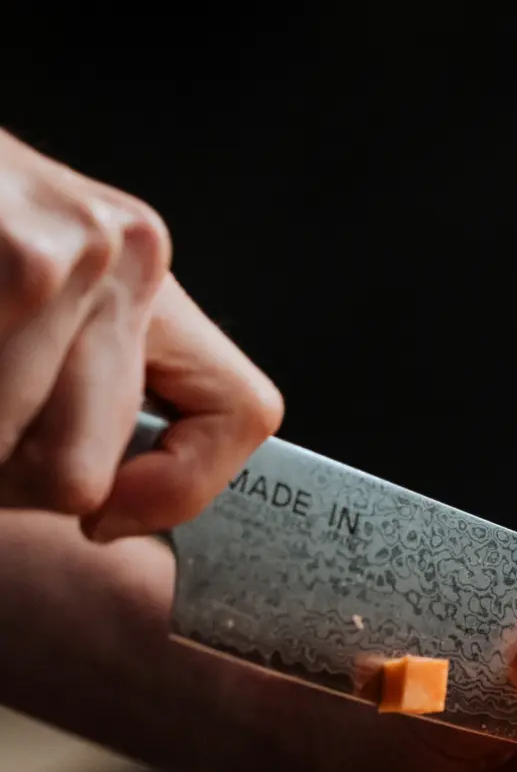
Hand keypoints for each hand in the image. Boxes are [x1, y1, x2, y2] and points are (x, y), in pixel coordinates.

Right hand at [0, 129, 281, 538]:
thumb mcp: (21, 292)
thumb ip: (74, 380)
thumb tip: (110, 510)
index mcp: (142, 273)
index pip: (240, 412)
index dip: (181, 490)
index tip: (107, 517)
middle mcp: (127, 255)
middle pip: (80, 473)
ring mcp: (68, 254)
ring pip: (12, 458)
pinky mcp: (20, 258)